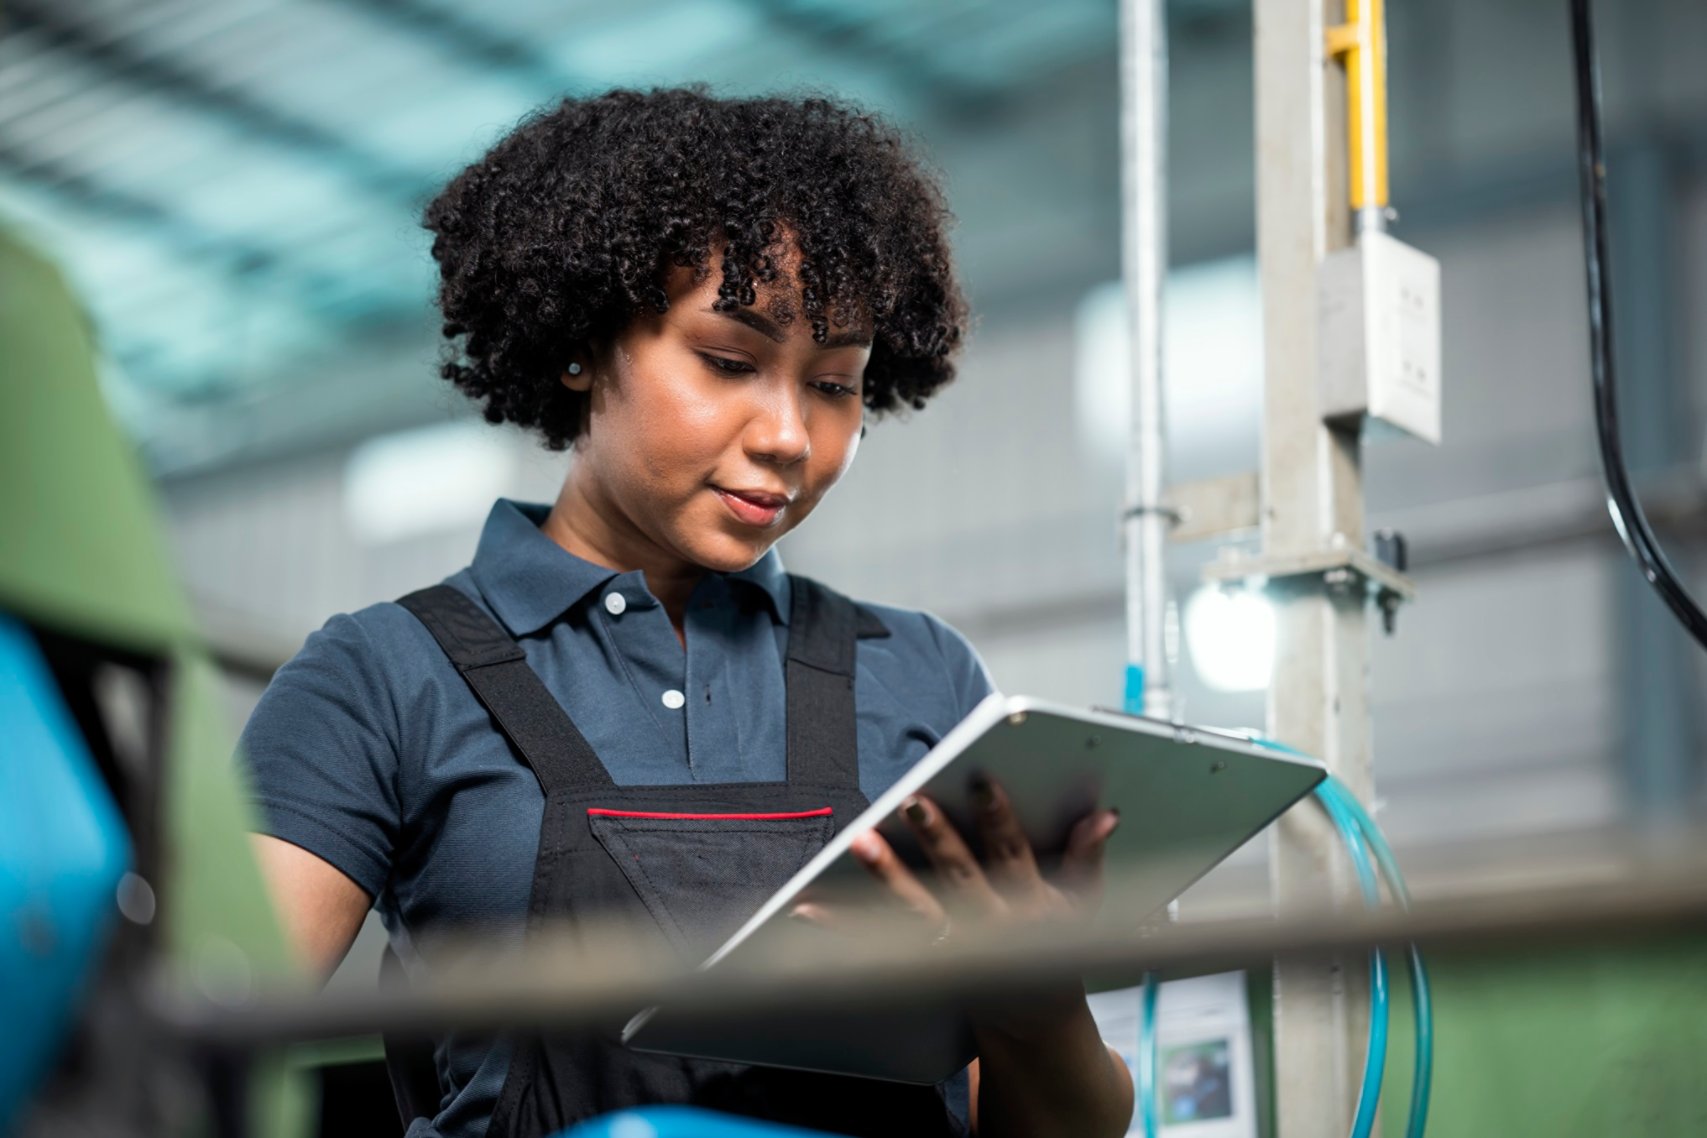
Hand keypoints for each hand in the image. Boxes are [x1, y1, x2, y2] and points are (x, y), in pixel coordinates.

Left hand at [794, 778, 1118, 1029]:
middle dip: (937, 838)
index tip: (982, 780)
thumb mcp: (1083, 910)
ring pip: (916, 911)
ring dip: (887, 876)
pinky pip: (878, 946)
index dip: (1001, 819)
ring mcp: (956, 954)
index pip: (1016, 855)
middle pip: (960, 878)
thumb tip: (1103, 816)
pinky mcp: (923, 970)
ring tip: (861, 840)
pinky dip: (842, 929)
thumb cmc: (1055, 953)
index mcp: (1034, 910)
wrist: (1034, 1026)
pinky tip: (808, 908)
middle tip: (913, 801)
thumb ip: (1087, 860)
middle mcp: (993, 932)